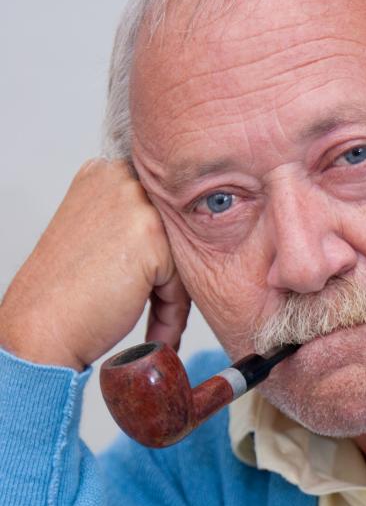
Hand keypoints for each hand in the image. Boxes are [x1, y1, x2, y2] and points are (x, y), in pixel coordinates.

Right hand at [0, 159, 189, 369]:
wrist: (42, 324)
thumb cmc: (68, 291)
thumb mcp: (96, 233)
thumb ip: (133, 220)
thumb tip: (183, 232)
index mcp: (104, 174)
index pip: (161, 210)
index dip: (162, 254)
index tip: (152, 285)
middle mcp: (119, 179)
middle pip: (175, 231)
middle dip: (171, 275)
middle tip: (157, 309)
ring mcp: (134, 202)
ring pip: (183, 255)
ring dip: (174, 297)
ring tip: (156, 324)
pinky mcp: (150, 234)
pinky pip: (183, 279)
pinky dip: (173, 312)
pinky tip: (156, 331)